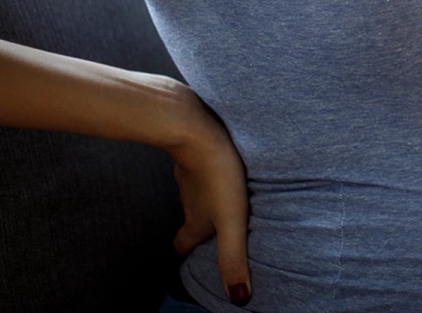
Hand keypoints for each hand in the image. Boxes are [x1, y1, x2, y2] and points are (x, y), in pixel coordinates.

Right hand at [162, 89, 252, 306]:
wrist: (196, 127)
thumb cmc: (218, 174)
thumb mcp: (232, 221)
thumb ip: (234, 258)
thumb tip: (238, 300)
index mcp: (195, 220)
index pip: (183, 245)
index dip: (188, 253)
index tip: (192, 259)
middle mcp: (188, 199)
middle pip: (190, 219)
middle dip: (201, 227)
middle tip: (215, 231)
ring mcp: (190, 173)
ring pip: (196, 192)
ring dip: (209, 198)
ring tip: (227, 199)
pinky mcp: (197, 149)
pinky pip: (202, 165)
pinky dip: (212, 171)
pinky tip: (227, 164)